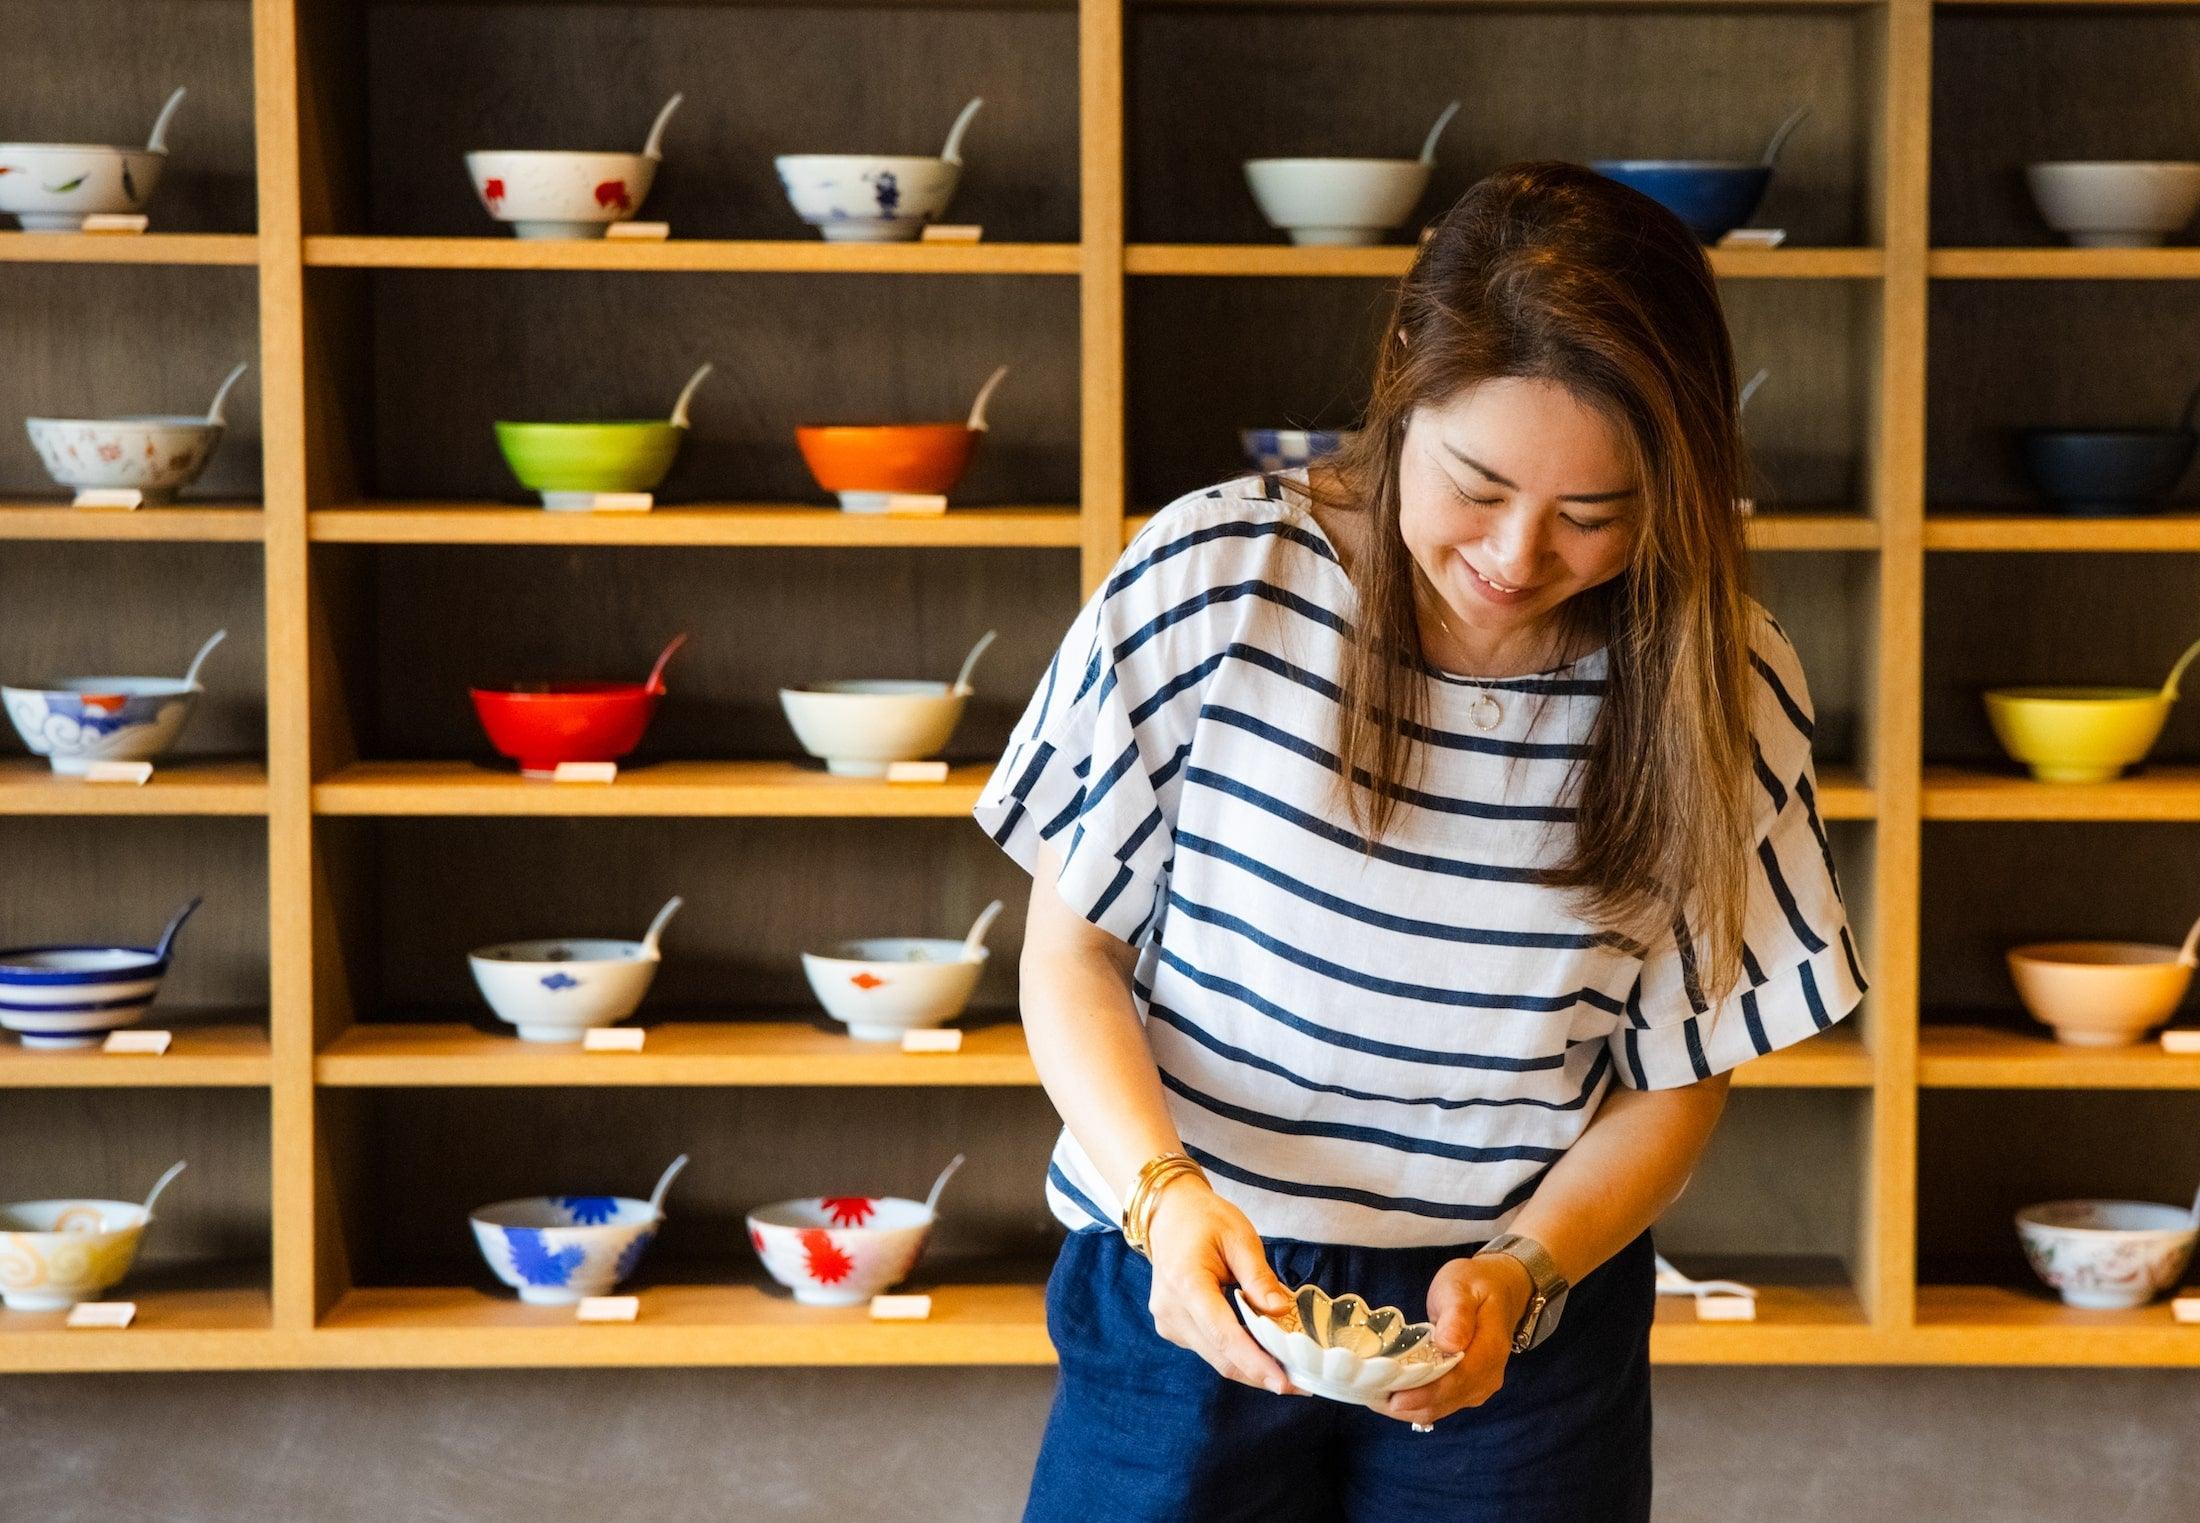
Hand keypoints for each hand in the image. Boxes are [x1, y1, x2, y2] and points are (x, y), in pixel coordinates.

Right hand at [1141, 1174, 1304, 1395]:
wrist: (1168, 1214)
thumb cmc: (1205, 1219)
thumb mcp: (1239, 1236)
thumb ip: (1259, 1277)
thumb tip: (1281, 1311)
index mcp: (1186, 1284)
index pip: (1224, 1335)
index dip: (1255, 1363)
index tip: (1284, 1383)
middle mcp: (1171, 1311)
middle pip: (1221, 1356)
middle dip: (1261, 1374)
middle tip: (1302, 1383)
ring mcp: (1168, 1323)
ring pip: (1216, 1359)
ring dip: (1251, 1368)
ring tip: (1289, 1370)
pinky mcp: (1172, 1328)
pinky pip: (1209, 1350)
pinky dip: (1237, 1354)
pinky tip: (1263, 1351)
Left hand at [1378, 1252, 1533, 1426]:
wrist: (1498, 1290)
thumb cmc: (1475, 1284)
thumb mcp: (1463, 1288)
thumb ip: (1457, 1314)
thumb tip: (1449, 1344)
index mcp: (1490, 1350)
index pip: (1457, 1380)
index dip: (1425, 1393)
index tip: (1394, 1398)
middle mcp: (1488, 1376)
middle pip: (1446, 1400)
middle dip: (1409, 1403)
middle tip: (1370, 1396)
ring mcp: (1479, 1386)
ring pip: (1441, 1408)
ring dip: (1409, 1407)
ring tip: (1374, 1396)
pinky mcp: (1467, 1389)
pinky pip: (1440, 1403)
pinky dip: (1415, 1403)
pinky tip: (1390, 1393)